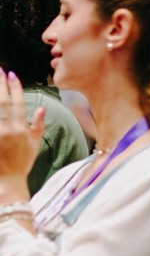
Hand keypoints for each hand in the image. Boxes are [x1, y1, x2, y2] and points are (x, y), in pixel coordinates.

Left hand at [0, 71, 43, 187]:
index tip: (12, 75)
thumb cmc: (22, 163)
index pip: (19, 102)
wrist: (7, 180)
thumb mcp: (34, 144)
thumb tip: (41, 108)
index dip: (15, 87)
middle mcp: (8, 128)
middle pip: (3, 101)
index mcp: (22, 128)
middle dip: (0, 85)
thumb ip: (38, 125)